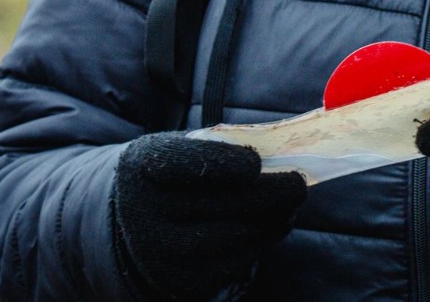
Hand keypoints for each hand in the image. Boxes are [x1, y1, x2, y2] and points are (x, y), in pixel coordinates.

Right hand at [110, 132, 305, 300]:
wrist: (130, 222)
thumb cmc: (174, 175)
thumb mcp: (183, 149)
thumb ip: (224, 147)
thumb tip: (284, 156)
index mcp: (144, 165)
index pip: (186, 163)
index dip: (225, 164)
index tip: (256, 163)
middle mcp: (145, 212)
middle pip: (224, 203)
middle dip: (272, 193)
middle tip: (299, 184)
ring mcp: (160, 252)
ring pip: (237, 234)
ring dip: (274, 219)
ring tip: (290, 204)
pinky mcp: (180, 281)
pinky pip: (236, 261)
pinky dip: (261, 242)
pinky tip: (271, 226)